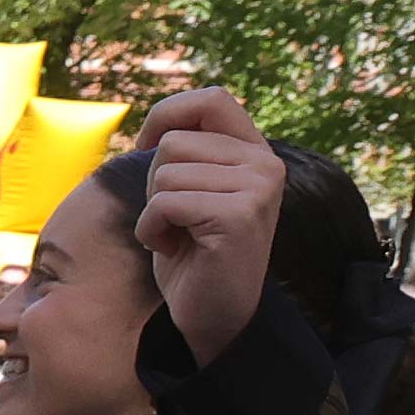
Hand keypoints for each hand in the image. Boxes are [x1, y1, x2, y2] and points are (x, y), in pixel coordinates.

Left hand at [129, 88, 279, 360]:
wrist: (213, 316)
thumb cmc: (192, 254)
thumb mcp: (191, 192)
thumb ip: (189, 154)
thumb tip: (157, 123)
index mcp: (256, 152)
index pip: (212, 99)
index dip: (168, 114)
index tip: (148, 146)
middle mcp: (266, 164)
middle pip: (173, 143)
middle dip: (155, 184)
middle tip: (178, 221)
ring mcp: (258, 188)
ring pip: (164, 173)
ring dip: (154, 212)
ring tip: (181, 238)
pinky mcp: (238, 216)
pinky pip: (163, 204)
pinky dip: (153, 232)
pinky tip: (177, 251)